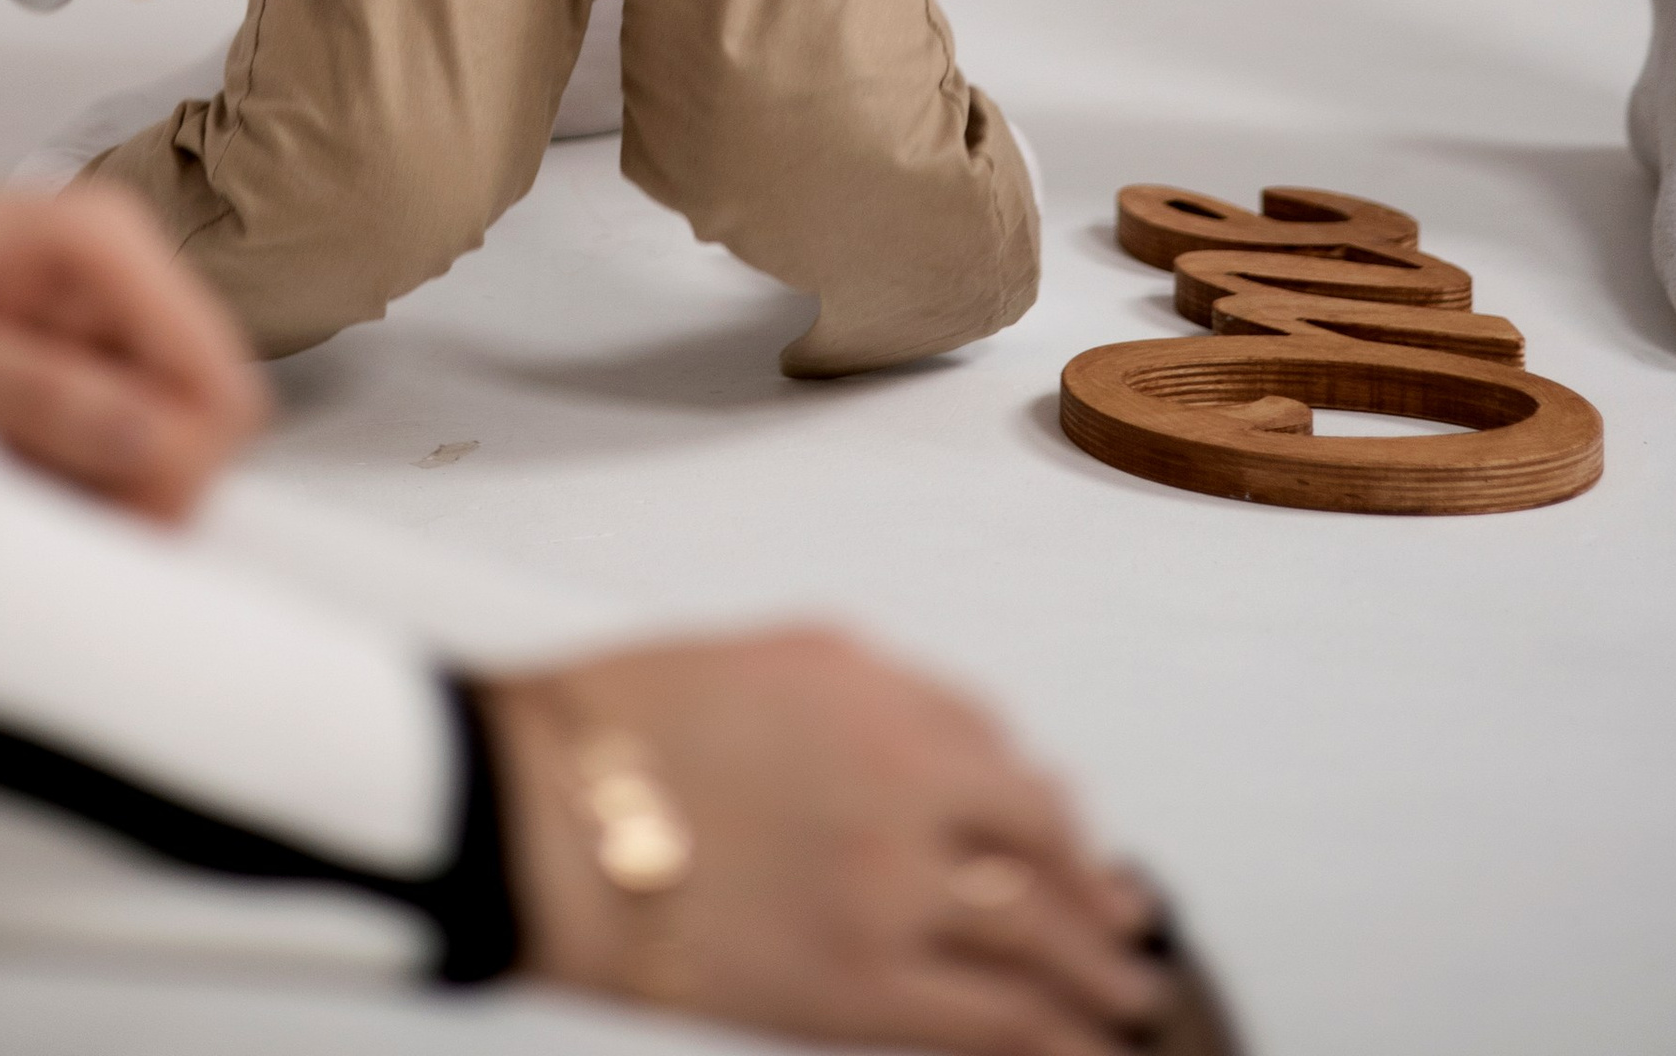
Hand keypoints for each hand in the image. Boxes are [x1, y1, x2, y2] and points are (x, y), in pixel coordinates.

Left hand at [0, 178, 268, 520]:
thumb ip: (34, 396)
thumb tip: (154, 444)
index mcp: (100, 250)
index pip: (217, 387)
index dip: (175, 470)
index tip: (96, 515)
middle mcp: (120, 274)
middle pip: (204, 418)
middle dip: (134, 480)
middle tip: (31, 497)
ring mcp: (101, 312)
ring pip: (162, 436)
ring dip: (94, 479)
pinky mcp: (77, 349)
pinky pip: (113, 434)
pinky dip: (66, 469)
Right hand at [479, 629, 1166, 1049]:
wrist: (548, 810)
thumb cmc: (637, 721)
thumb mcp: (787, 658)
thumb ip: (896, 700)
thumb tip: (978, 759)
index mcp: (891, 704)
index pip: (1014, 768)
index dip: (1057, 816)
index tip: (1076, 841)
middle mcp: (910, 795)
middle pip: (1044, 860)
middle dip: (1098, 905)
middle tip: (1127, 930)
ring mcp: (889, 899)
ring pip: (1035, 950)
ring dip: (1094, 980)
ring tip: (1124, 1001)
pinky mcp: (852, 992)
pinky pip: (986, 1024)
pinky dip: (1046, 1039)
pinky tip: (1075, 1048)